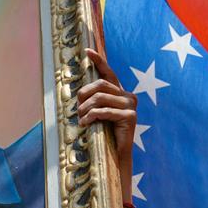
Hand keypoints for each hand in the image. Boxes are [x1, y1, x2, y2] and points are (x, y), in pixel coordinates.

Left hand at [77, 48, 137, 179]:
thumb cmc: (104, 134)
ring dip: (85, 109)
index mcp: (120, 92)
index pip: (109, 73)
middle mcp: (128, 95)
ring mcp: (130, 105)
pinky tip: (86, 123)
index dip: (99, 61)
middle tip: (77, 109)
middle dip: (84, 95)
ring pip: (100, 98)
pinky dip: (91, 116)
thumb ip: (93, 101)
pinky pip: (105, 111)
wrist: (115, 155)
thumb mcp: (97, 114)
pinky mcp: (130, 116)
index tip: (88, 52)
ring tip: (80, 118)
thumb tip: (79, 94)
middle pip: (100, 85)